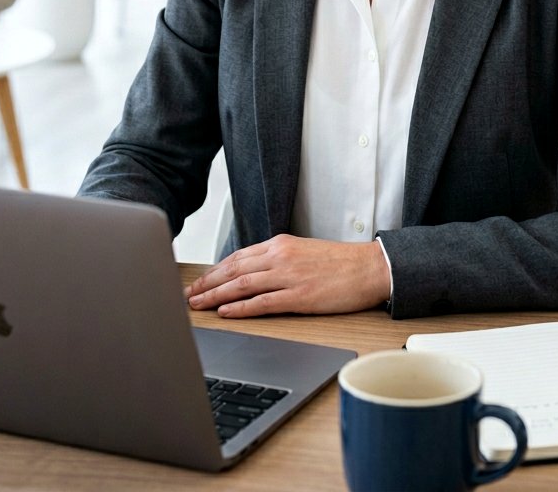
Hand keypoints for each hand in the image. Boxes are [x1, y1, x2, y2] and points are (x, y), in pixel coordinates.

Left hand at [184, 234, 390, 317]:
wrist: (369, 268)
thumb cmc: (340, 263)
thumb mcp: (304, 252)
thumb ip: (279, 260)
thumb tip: (255, 273)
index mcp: (281, 244)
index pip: (238, 257)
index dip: (214, 270)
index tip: (199, 281)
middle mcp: (280, 257)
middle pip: (233, 270)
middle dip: (207, 283)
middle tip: (188, 295)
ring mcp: (288, 276)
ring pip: (241, 285)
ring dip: (215, 296)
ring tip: (197, 305)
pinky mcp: (299, 296)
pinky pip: (262, 303)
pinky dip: (240, 308)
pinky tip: (225, 313)